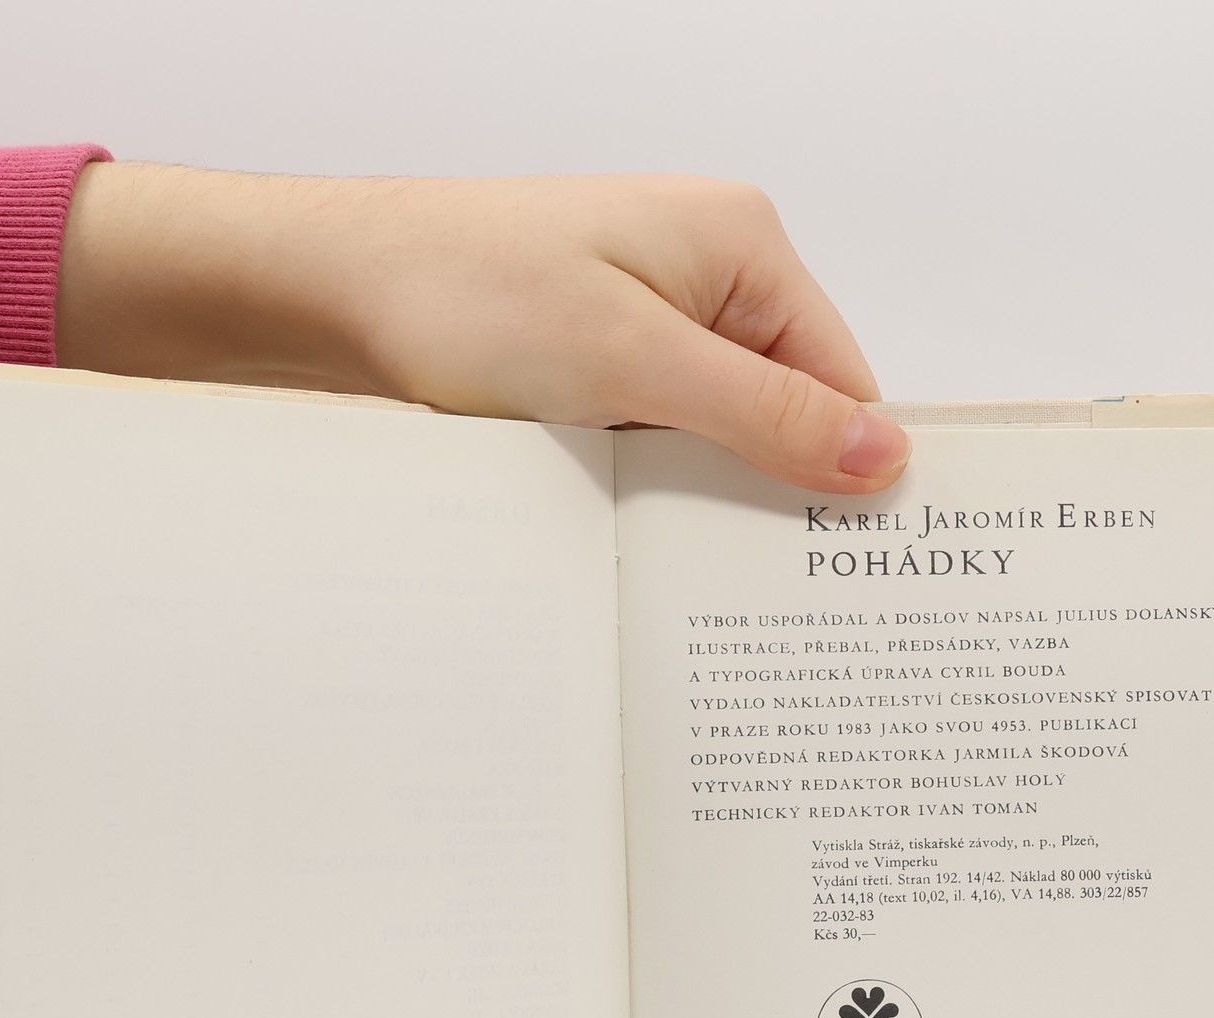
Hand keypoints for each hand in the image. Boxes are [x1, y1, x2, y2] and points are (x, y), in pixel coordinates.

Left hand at [55, 166, 909, 494]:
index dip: (844, 471)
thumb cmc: (464, 292)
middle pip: (787, 408)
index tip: (841, 562)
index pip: (843, 379)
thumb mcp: (633, 364)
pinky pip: (661, 432)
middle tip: (756, 578)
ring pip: (720, 430)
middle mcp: (707, 272)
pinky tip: (628, 517)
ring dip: (700, 488)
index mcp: (741, 243)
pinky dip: (652, 478)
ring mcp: (650, 314)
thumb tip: (881, 456)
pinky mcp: (601, 354)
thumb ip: (765, 413)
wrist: (332, 288)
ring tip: (672, 542)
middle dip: (770, 488)